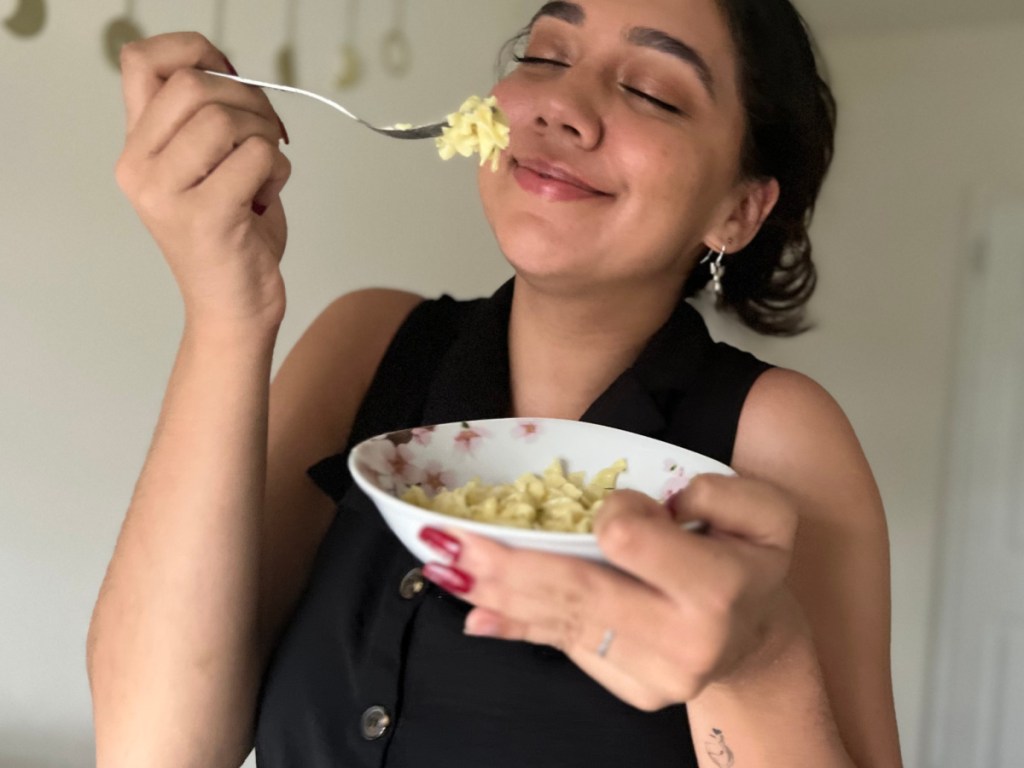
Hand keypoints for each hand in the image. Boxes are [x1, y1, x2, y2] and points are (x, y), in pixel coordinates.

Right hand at [115, 33, 291, 327]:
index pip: (142, 62)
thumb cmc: (231, 237)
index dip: (195, 51)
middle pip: (194, 85)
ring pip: (226, 119)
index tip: (230, 74)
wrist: (233, 309)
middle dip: (250, 99)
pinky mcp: (206, 216)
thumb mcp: (208, 170)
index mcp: (137, 149)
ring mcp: (167, 194)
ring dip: (267, 135)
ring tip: (268, 170)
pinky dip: (279, 169)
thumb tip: (233, 73)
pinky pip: (256, 157)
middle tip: (268, 133)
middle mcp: (139, 168)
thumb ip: (206, 121)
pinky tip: (268, 196)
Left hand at [419, 475, 800, 710]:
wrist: (759, 640)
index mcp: (716, 588)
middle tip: (447, 539)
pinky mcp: (631, 689)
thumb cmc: (754, 560)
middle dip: (506, 565)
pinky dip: (518, 626)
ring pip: (563, 623)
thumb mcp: (764, 511)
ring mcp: (653, 675)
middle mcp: (682, 640)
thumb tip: (635, 515)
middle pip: (577, 592)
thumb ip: (712, 494)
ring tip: (444, 565)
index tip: (614, 503)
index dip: (610, 513)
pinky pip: (566, 647)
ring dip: (497, 593)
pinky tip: (477, 613)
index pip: (628, 541)